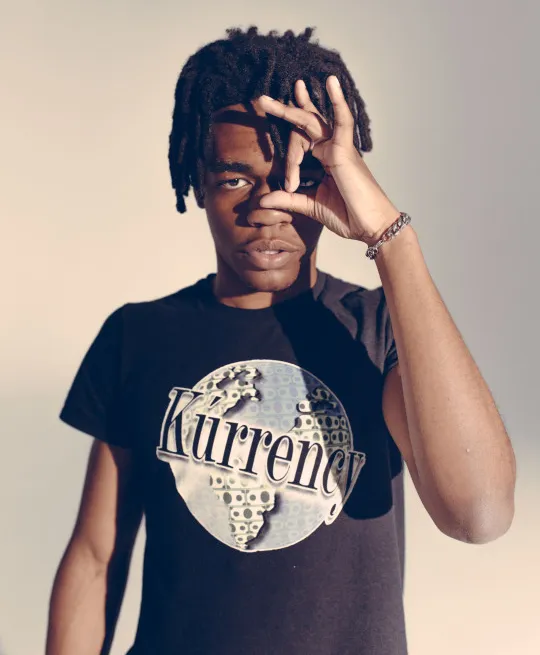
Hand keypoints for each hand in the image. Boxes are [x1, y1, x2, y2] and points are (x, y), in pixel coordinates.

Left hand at [257, 76, 399, 244]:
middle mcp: (331, 150)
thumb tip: (262, 200)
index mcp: (324, 160)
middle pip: (304, 125)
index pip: (300, 145)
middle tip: (262, 100)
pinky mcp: (345, 150)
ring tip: (284, 89)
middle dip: (285, 111)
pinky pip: (342, 121)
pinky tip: (331, 83)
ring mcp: (339, 148)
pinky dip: (338, 102)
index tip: (289, 185)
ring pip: (314, 122)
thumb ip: (288, 199)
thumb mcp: (310, 206)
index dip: (290, 162)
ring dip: (297, 105)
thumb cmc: (347, 215)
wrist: (369, 226)